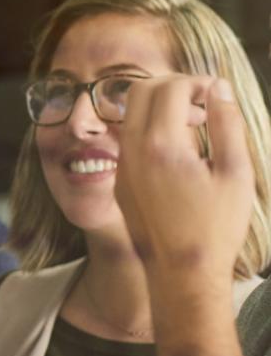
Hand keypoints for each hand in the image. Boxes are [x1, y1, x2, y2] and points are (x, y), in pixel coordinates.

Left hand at [116, 75, 252, 283]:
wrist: (181, 273)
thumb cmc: (215, 227)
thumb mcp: (235, 173)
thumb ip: (227, 124)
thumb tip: (219, 88)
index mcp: (161, 145)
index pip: (169, 88)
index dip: (197, 82)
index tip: (217, 93)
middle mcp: (132, 151)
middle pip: (140, 91)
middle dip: (173, 86)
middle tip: (204, 103)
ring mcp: (121, 166)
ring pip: (130, 114)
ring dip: (160, 107)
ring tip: (196, 124)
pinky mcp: (119, 180)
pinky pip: (128, 139)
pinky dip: (150, 129)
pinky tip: (179, 148)